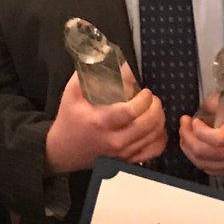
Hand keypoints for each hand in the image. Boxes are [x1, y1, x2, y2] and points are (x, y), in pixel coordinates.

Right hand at [45, 65, 166, 173]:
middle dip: (156, 107)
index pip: (131, 111)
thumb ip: (91, 74)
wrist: (63, 151)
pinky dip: (160, 138)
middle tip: (151, 98)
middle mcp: (114, 140)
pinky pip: (153, 151)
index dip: (144, 99)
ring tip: (153, 109)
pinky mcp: (127, 161)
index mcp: (100, 122)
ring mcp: (122, 153)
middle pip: (148, 124)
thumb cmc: (70, 119)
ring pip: (154, 137)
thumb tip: (116, 63)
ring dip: (159, 119)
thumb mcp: (73, 93)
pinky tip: (156, 128)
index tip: (144, 91)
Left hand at [178, 73, 223, 175]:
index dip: (200, 132)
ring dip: (190, 150)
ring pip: (207, 165)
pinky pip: (214, 171)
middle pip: (207, 154)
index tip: (193, 118)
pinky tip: (194, 148)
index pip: (218, 139)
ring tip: (185, 133)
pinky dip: (199, 161)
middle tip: (183, 123)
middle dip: (188, 138)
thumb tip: (209, 98)